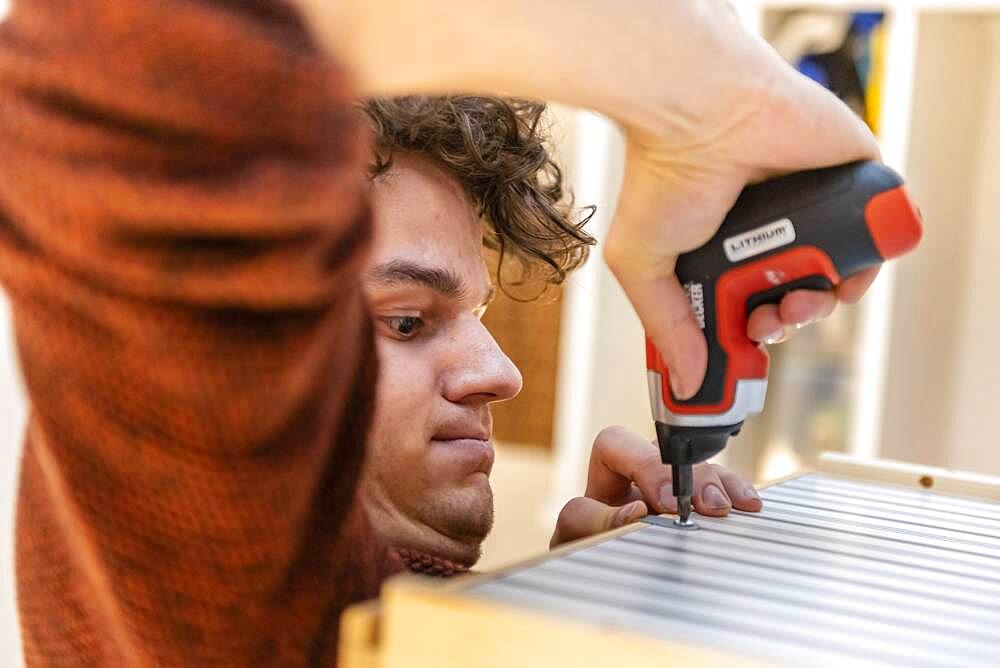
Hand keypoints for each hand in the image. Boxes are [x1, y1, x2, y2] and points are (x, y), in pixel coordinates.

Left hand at [550, 426, 761, 547]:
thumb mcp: (576, 536)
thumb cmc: (583, 548)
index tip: (664, 502)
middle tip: (712, 506)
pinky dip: (736, 493)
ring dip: (722, 484)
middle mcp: (643, 472)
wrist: (606, 577)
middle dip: (695, 476)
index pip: (616, 443)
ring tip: (740, 506)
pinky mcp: (700, 505)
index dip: (643, 464)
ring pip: (701, 467)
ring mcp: (675, 486)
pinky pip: (722, 487)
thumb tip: (636, 512)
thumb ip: (593, 522)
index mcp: (606, 472)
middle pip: (671, 452)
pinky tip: (750, 506)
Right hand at [602, 2, 879, 397]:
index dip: (750, 334)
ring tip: (799, 298)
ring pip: (836, 276)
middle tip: (768, 324)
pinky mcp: (851, 183)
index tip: (745, 355)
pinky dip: (868, 263)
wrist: (701, 113)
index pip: (746, 304)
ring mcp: (811, 208)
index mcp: (722, 246)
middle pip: (794, 296)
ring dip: (823, 304)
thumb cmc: (661, 174)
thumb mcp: (642, 264)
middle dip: (786, 323)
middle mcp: (769, 229)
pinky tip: (842, 273)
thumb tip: (688, 383)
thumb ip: (666, 328)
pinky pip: (876, 236)